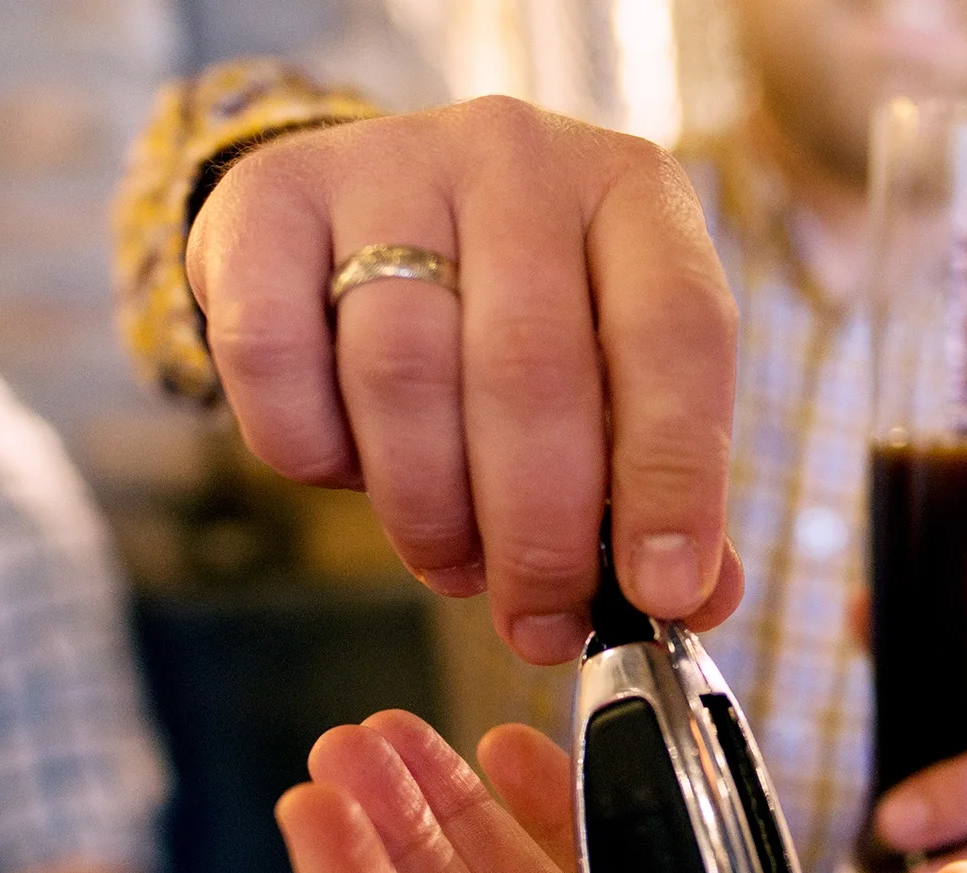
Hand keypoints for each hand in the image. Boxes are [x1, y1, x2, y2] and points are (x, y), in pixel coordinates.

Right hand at [189, 98, 745, 664]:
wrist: (366, 211)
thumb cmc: (520, 316)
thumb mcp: (613, 373)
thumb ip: (662, 483)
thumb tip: (701, 595)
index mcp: (635, 195)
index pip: (677, 333)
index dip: (672, 478)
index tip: (660, 593)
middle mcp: (518, 157)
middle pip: (530, 366)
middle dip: (538, 531)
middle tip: (537, 620)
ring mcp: (386, 162)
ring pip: (402, 371)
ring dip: (429, 508)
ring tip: (453, 562)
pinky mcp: (265, 197)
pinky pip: (273, 356)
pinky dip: (314, 449)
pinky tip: (351, 471)